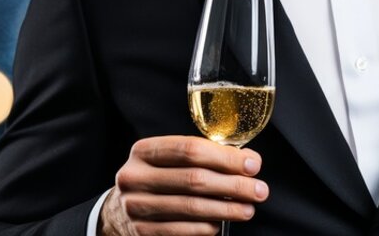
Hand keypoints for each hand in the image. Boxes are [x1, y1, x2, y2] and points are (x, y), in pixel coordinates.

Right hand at [99, 136, 268, 235]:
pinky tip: (221, 223)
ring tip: (248, 209)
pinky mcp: (141, 232)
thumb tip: (246, 160)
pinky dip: (207, 227)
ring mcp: (135, 207)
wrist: (119, 211)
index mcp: (143, 151)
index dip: (225, 157)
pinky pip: (183, 230)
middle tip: (259, 190)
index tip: (252, 164)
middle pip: (194, 179)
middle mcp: (134, 177)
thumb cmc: (156, 180)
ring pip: (191, 207)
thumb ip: (202, 156)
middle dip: (234, 185)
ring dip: (227, 209)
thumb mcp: (168, 161)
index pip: (190, 150)